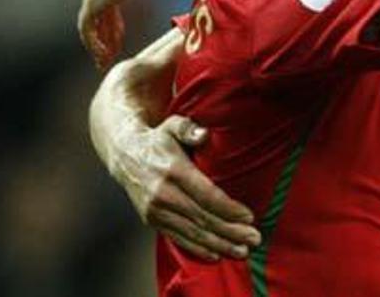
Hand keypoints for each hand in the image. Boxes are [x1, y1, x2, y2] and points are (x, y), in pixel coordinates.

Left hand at [79, 0, 170, 69]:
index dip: (113, 17)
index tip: (120, 32)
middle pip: (98, 11)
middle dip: (106, 32)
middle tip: (112, 50)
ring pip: (91, 24)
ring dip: (100, 42)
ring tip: (106, 60)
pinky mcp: (92, 2)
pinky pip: (88, 30)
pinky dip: (94, 44)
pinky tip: (104, 56)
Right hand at [111, 115, 260, 260]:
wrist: (125, 154)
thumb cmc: (158, 138)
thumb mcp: (173, 125)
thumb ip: (189, 128)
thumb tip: (204, 135)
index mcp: (173, 171)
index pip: (206, 195)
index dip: (228, 208)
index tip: (249, 216)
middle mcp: (163, 194)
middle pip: (202, 218)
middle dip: (230, 231)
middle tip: (254, 239)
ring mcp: (155, 210)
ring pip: (192, 233)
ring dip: (219, 244)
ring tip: (242, 251)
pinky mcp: (151, 220)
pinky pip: (177, 238)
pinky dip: (198, 248)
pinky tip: (216, 254)